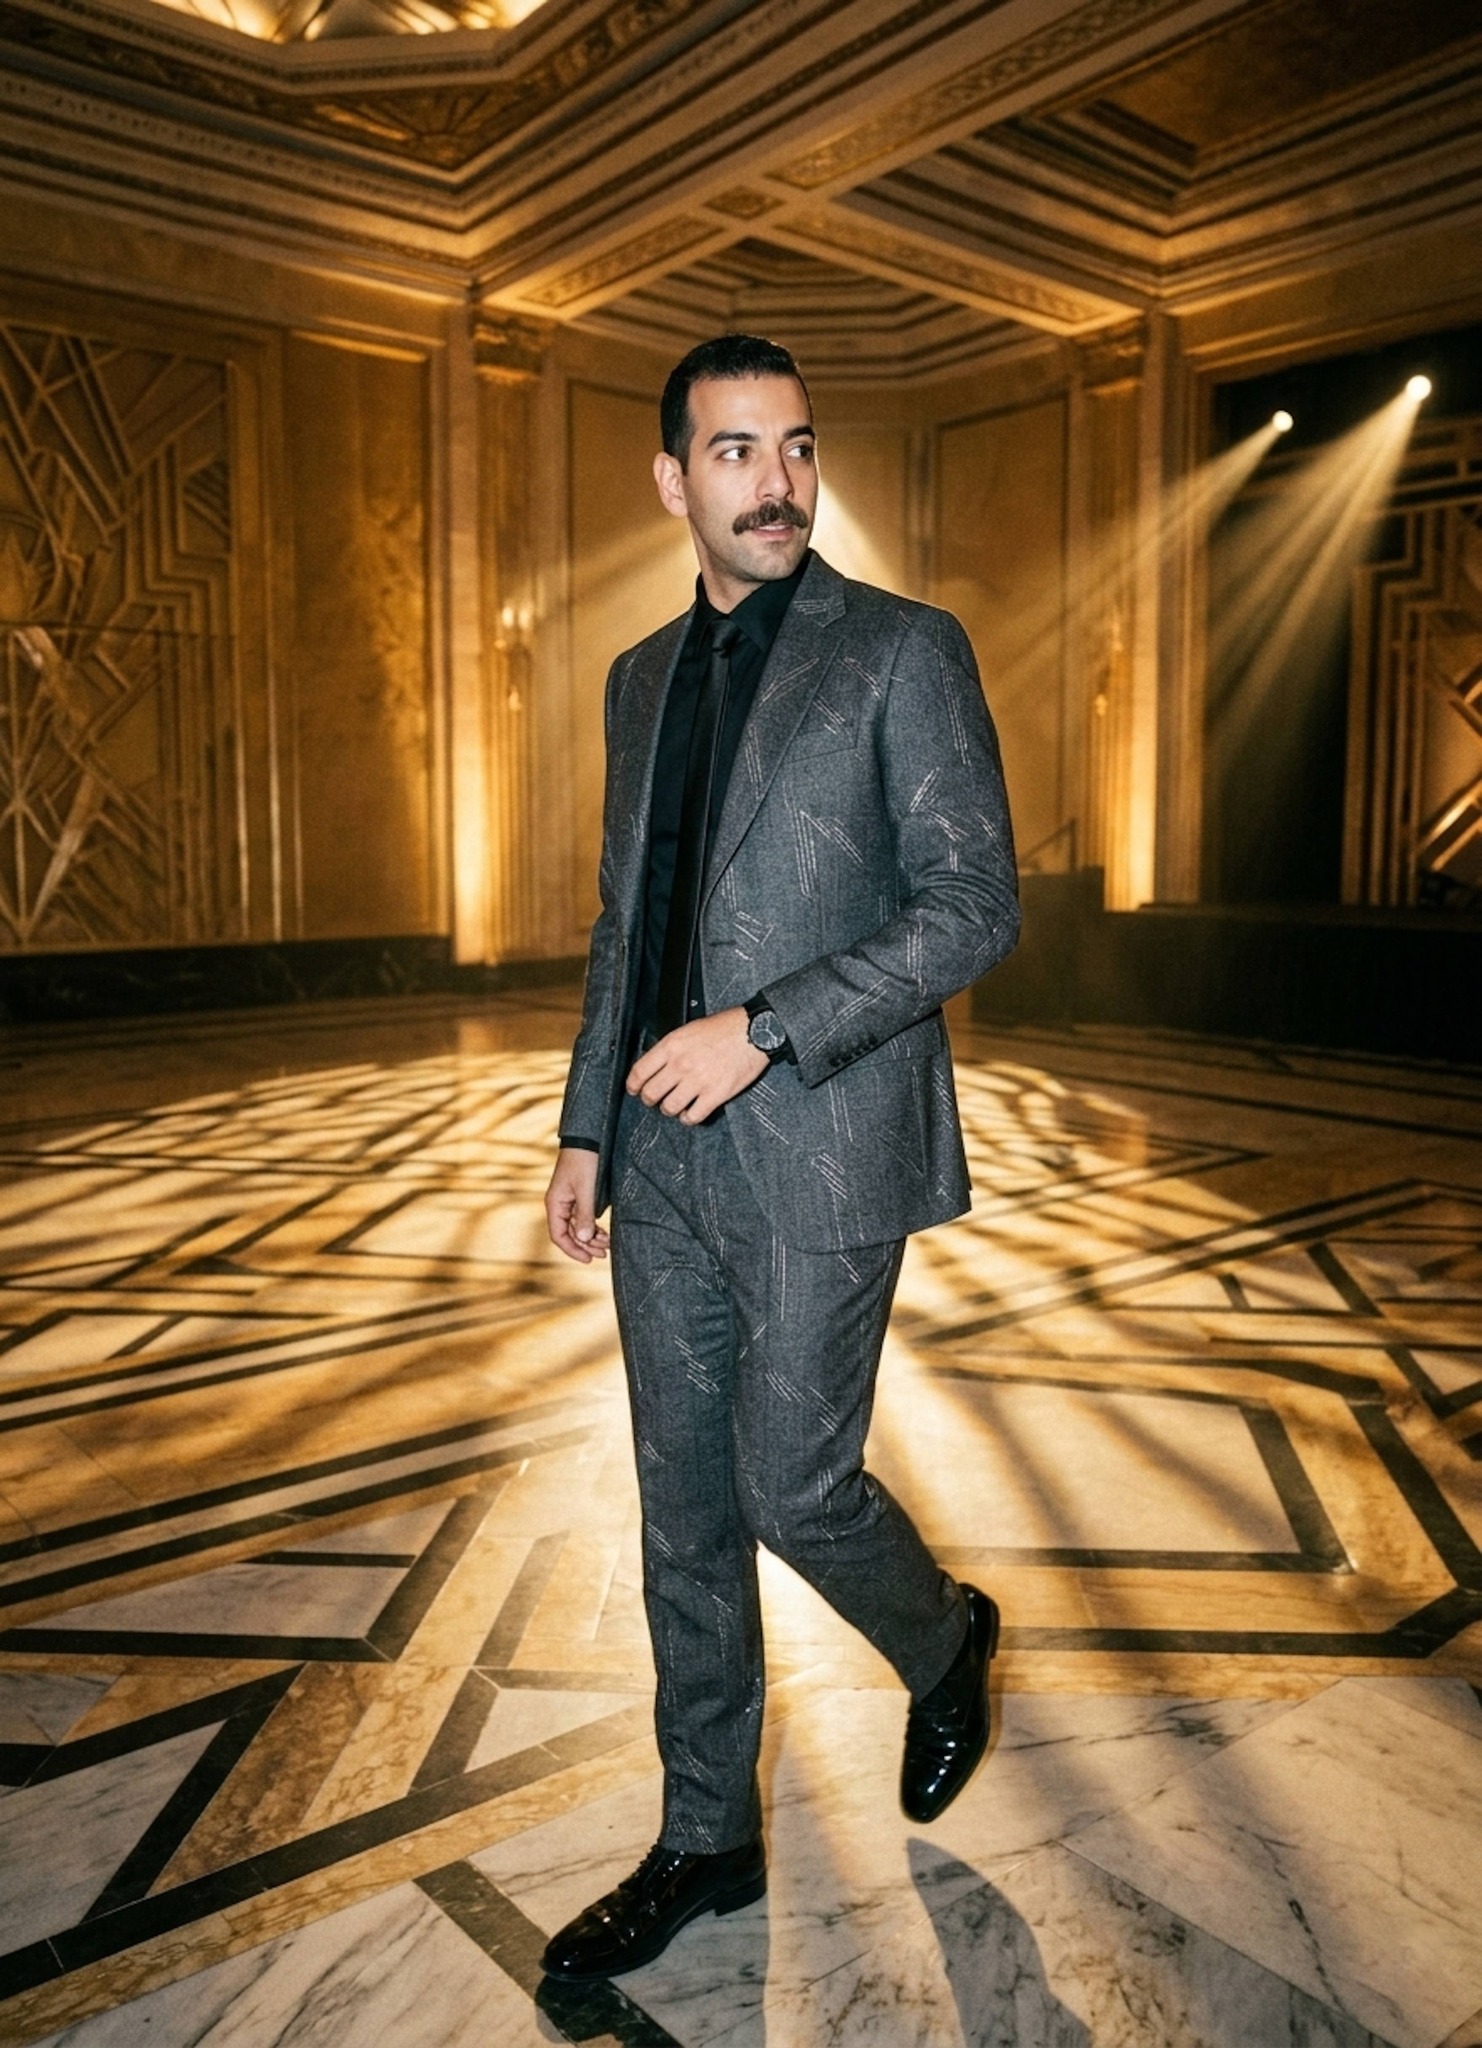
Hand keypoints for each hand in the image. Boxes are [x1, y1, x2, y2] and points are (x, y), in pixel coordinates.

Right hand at [545, 1147, 608, 1263]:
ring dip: (591, 1238)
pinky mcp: (578, 1197)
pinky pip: (583, 1218)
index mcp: (555, 1204)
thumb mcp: (586, 1188)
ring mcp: (568, 1202)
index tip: (588, 1259)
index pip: (558, 1235)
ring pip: (577, 1227)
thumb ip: (585, 1214)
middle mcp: (559, 1205)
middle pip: (569, 1234)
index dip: (573, 1249)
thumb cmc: (584, 1161)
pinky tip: (603, 1233)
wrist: (587, 1140)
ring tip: (607, 1244)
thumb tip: (585, 1239)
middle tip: (604, 1254)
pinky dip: (593, 1227)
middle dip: (586, 1245)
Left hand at [626, 1008, 768, 1123]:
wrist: (753, 1031)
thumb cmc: (724, 1028)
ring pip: (669, 1108)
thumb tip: (656, 1065)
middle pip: (651, 1094)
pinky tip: (691, 1113)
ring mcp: (698, 1081)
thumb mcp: (689, 1029)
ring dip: (669, 1110)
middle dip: (649, 1100)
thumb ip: (670, 1047)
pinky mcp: (716, 1094)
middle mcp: (681, 1064)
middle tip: (654, 1100)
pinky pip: (693, 1116)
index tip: (634, 1090)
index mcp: (672, 1046)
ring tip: (674, 1106)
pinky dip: (689, 1118)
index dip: (633, 1086)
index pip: (639, 1072)